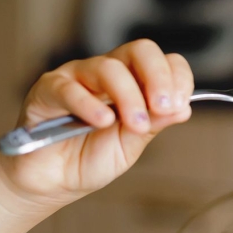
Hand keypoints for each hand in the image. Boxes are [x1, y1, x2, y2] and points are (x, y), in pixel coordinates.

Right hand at [2, 39, 193, 203]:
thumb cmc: (90, 159)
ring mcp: (76, 77)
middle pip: (138, 51)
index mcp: (131, 83)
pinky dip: (90, 105)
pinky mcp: (48, 90)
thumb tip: (183, 107)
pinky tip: (102, 122)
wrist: (53, 182)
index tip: (180, 104)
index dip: (176, 77)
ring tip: (136, 125)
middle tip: (163, 107)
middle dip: (157, 76)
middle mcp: (105, 73)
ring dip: (129, 96)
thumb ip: (154, 124)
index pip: (162, 61)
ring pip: (108, 68)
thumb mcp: (131, 144)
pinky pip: (70, 88)